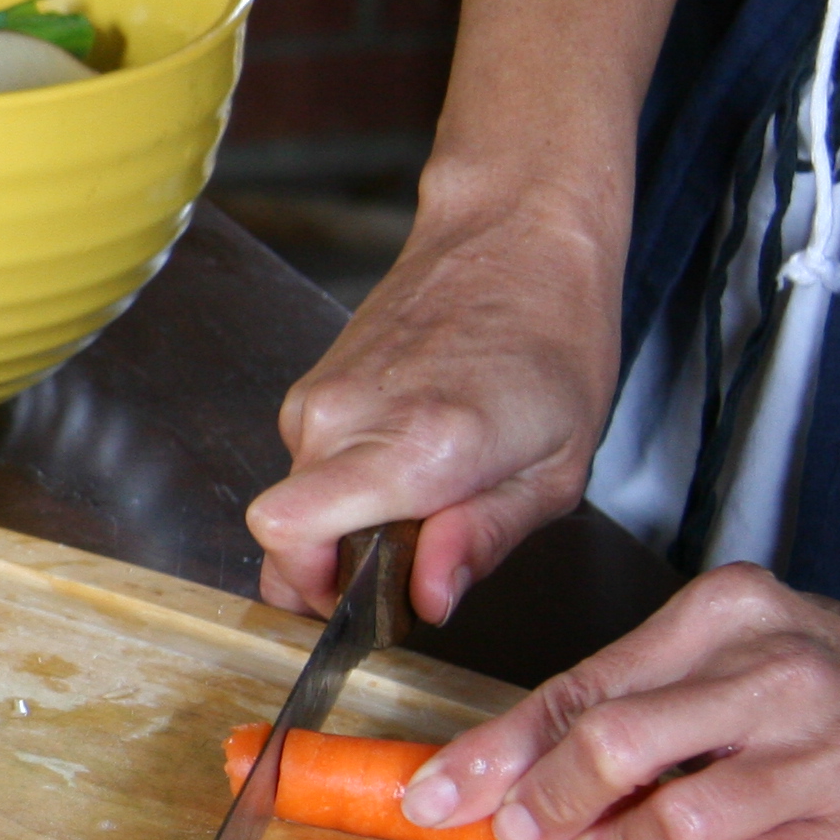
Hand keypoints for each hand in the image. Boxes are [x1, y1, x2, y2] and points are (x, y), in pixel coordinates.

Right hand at [244, 194, 621, 623]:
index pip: (285, 532)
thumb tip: (427, 600)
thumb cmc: (552, 342)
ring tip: (428, 488)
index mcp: (411, 446)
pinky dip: (347, 480)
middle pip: (283, 534)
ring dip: (346, 520)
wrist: (513, 239)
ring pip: (295, 500)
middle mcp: (345, 419)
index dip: (315, 585)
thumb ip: (481, 540)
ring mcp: (317, 396)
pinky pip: (308, 464)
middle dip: (337, 564)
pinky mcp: (311, 386)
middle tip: (419, 549)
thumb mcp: (557, 468)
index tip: (370, 596)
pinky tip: (410, 451)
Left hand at [397, 567, 839, 839]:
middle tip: (518, 830)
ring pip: (672, 818)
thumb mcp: (733, 661)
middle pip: (615, 741)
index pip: (582, 683)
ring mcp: (824, 757)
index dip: (496, 747)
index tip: (438, 789)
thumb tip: (507, 766)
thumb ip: (633, 698)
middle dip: (546, 798)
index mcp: (731, 613)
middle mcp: (780, 674)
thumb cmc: (828, 693)